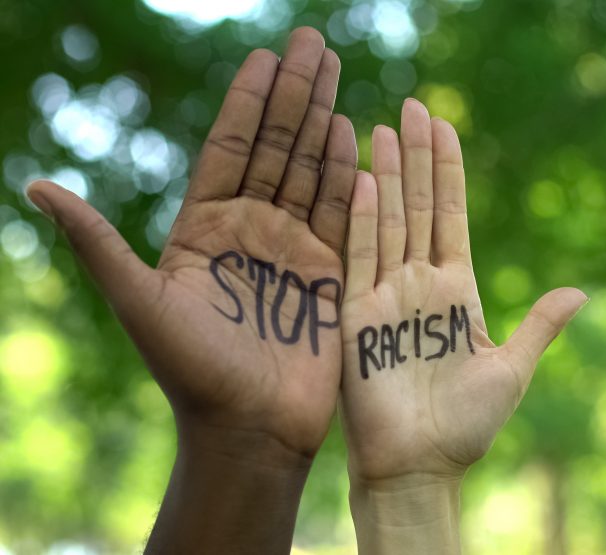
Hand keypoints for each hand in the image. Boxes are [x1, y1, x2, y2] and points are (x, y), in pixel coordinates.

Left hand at [28, 27, 355, 553]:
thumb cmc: (191, 372)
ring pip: (308, 171)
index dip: (246, 102)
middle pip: (273, 148)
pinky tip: (352, 133)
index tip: (263, 56)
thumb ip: (97, 241)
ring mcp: (291, 248)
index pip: (229, 148)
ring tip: (334, 72)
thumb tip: (34, 185)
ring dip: (321, 120)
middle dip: (293, 94)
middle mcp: (248, 230)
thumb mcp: (138, 300)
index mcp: (204, 229)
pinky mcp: (328, 272)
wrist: (247, 428)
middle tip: (312, 42)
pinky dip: (346, 173)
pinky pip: (340, 212)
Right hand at [340, 98, 585, 552]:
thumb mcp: (512, 369)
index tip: (445, 126)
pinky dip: (362, 221)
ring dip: (388, 176)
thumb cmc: (465, 424)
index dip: (447, 172)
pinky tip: (366, 182)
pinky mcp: (354, 315)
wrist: (418, 464)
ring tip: (385, 128)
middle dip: (416, 158)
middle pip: (416, 209)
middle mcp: (417, 284)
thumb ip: (539, 325)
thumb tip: (581, 292)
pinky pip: (358, 260)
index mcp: (454, 291)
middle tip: (413, 108)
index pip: (450, 217)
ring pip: (387, 223)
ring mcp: (383, 295)